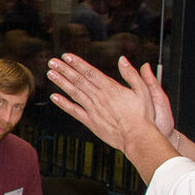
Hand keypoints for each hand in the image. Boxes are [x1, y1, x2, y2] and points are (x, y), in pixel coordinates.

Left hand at [47, 54, 177, 175]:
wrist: (138, 138)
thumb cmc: (143, 116)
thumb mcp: (144, 90)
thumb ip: (131, 74)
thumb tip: (122, 60)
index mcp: (111, 88)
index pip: (90, 72)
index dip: (77, 63)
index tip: (67, 56)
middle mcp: (99, 98)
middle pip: (79, 80)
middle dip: (64, 70)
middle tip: (52, 62)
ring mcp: (93, 110)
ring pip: (74, 93)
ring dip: (61, 82)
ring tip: (50, 74)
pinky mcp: (91, 123)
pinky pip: (74, 111)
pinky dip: (63, 104)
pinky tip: (54, 97)